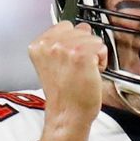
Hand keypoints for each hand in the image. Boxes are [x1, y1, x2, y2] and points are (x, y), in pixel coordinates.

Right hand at [28, 21, 107, 140]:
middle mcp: (49, 44)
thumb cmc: (64, 94)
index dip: (73, 42)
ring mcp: (65, 48)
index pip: (64, 25)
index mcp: (38, 45)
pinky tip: (91, 72)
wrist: (68, 115)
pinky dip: (101, 60)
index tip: (70, 57)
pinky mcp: (81, 54)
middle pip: (80, 29)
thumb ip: (59, 44)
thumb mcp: (51, 63)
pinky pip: (101, 47)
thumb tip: (80, 28)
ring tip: (83, 71)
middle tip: (77, 68)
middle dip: (84, 46)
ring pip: (92, 38)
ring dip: (93, 54)